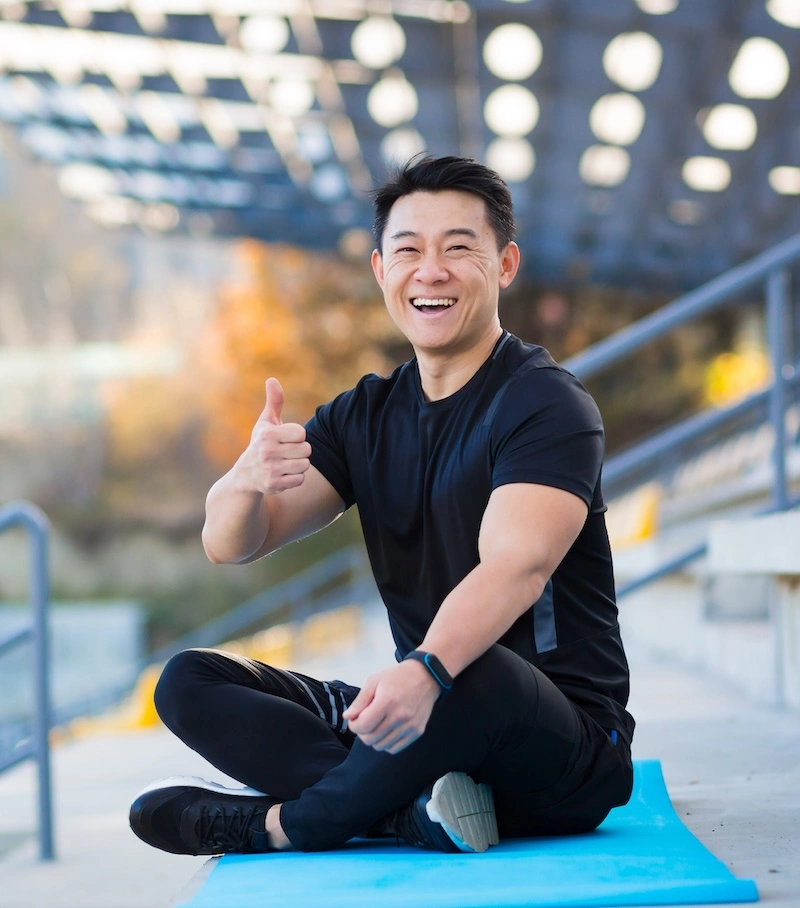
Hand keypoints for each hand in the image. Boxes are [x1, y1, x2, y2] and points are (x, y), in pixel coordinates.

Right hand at [236, 378, 311, 494]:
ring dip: (299, 465)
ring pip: (305, 465)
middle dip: (300, 451)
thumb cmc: (260, 443)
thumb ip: (274, 402)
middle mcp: (267, 452)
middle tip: (287, 453)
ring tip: (286, 463)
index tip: (286, 439)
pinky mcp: (273, 485)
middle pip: (306, 450)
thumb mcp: (265, 422)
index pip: (302, 433)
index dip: (297, 436)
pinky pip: (300, 480)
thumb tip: (272, 379)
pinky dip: (295, 478)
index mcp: (268, 434)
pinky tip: (284, 474)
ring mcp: (270, 469)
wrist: (246, 475)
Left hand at [343, 661, 439, 753]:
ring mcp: (410, 726)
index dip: (354, 725)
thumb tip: (348, 717)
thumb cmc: (398, 676)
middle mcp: (399, 716)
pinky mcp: (417, 732)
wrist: (426, 676)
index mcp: (387, 702)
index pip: (363, 726)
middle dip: (362, 732)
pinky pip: (395, 748)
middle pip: (370, 739)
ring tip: (377, 724)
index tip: (355, 719)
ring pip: (381, 746)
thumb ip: (360, 701)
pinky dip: (387, 743)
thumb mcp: (374, 681)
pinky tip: (387, 730)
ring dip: (374, 738)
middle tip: (365, 721)